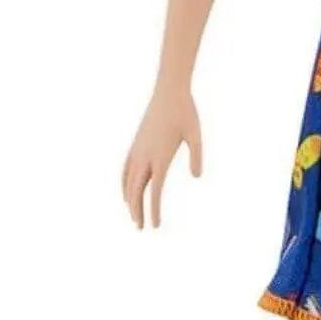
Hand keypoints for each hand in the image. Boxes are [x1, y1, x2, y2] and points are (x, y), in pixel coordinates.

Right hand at [121, 85, 201, 227]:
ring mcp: (137, 149)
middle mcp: (145, 155)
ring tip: (134, 216)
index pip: (154, 191)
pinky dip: (124, 184)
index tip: (155, 225)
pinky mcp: (135, 144)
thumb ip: (196, 155)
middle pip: (137, 190)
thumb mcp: (195, 134)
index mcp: (160, 156)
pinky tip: (126, 193)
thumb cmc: (185, 112)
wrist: (168, 91)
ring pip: (128, 181)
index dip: (153, 210)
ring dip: (130, 201)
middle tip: (141, 228)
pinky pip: (125, 169)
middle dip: (138, 211)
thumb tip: (197, 176)